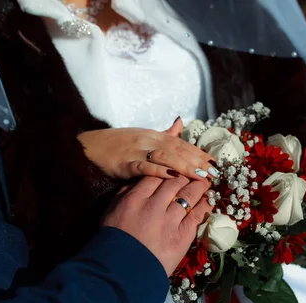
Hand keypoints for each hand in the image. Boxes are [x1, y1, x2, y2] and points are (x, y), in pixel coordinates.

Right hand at [78, 118, 218, 180]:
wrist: (89, 146)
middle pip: (178, 150)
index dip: (199, 153)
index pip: (182, 144)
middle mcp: (148, 140)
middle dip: (198, 162)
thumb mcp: (143, 135)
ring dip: (185, 166)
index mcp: (154, 135)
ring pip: (165, 157)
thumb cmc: (117, 143)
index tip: (216, 164)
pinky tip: (172, 177)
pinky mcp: (125, 163)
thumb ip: (164, 133)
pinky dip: (159, 171)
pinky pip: (144, 166)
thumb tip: (181, 122)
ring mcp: (137, 151)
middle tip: (214, 173)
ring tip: (200, 176)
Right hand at [103, 176, 213, 275]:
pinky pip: (197, 215)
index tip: (174, 172)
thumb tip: (137, 182)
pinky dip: (205, 205)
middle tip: (194, 173)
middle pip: (174, 182)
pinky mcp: (182, 235)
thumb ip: (123, 195)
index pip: (155, 176)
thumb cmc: (113, 243)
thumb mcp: (110, 213)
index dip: (167, 172)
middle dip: (185, 176)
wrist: (122, 273)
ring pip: (188, 195)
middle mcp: (154, 205)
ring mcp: (170, 220)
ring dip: (198, 186)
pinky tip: (209, 200)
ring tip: (205, 182)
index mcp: (134, 199)